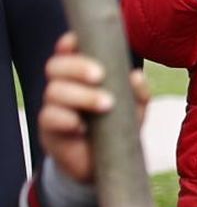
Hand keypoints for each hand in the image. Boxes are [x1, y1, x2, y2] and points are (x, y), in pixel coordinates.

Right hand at [38, 32, 149, 184]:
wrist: (104, 165)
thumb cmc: (117, 128)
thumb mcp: (133, 111)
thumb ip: (138, 94)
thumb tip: (136, 76)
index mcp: (81, 77)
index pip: (68, 52)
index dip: (69, 43)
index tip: (78, 41)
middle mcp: (64, 87)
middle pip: (56, 66)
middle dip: (77, 67)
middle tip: (99, 76)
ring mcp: (54, 108)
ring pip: (54, 91)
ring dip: (81, 95)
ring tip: (106, 105)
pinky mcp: (50, 130)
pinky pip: (49, 117)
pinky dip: (65, 118)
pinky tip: (81, 126)